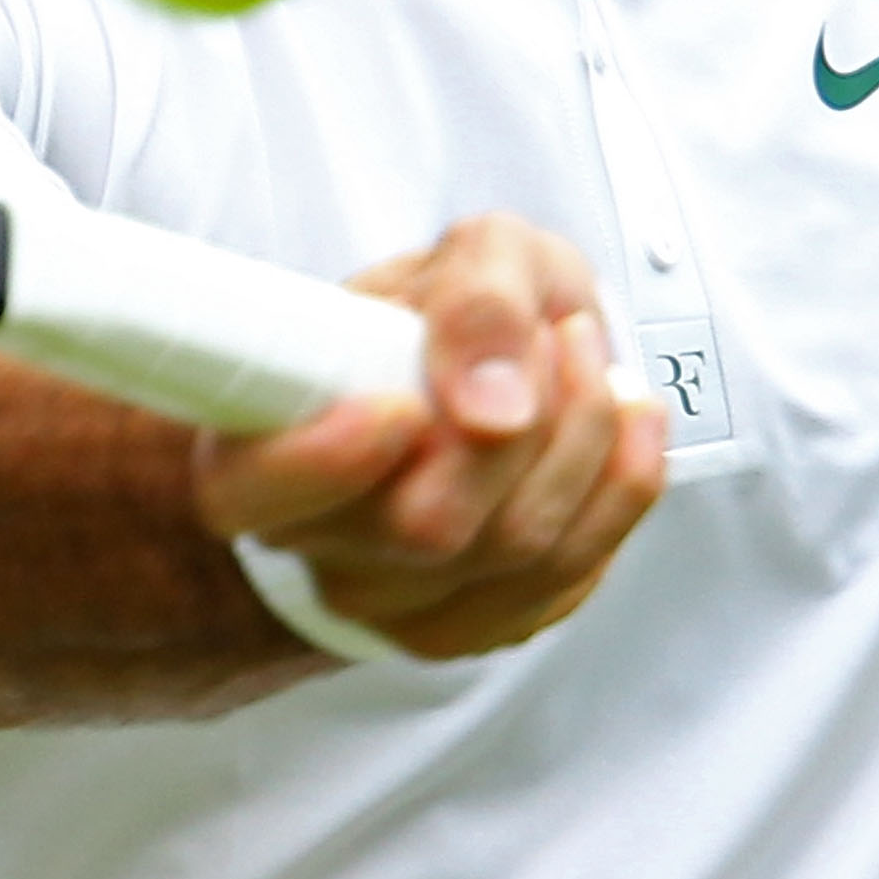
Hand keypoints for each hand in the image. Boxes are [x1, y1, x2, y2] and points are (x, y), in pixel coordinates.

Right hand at [193, 214, 665, 659]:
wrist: (501, 373)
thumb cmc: (460, 317)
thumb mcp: (474, 253)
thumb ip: (477, 297)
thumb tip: (494, 405)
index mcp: (259, 445)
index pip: (254, 490)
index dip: (324, 461)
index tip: (402, 406)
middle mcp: (314, 543)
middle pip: (428, 524)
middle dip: (527, 412)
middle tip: (552, 333)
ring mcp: (396, 601)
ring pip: (516, 547)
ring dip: (584, 434)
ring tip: (584, 358)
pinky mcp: (479, 625)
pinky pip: (573, 572)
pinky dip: (621, 483)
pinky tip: (624, 420)